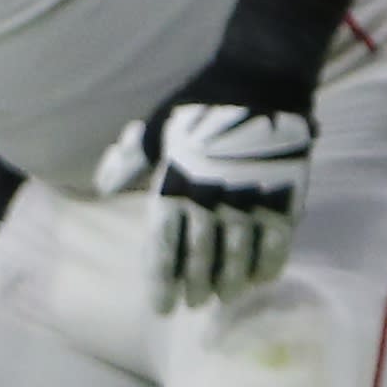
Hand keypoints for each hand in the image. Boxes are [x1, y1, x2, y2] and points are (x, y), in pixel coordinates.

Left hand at [94, 94, 314, 311]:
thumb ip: (131, 160)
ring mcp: (251, 198)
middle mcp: (211, 198)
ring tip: (224, 298)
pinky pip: (278, 241)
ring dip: (230, 282)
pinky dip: (269, 264)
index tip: (162, 306)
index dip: (162, 280)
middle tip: (192, 306)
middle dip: (195, 286)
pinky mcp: (285, 195)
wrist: (262, 80)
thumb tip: (101, 185)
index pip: (164, 246)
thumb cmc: (202, 103)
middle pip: (201, 257)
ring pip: (238, 256)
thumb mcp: (157, 127)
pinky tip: (262, 280)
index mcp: (176, 184)